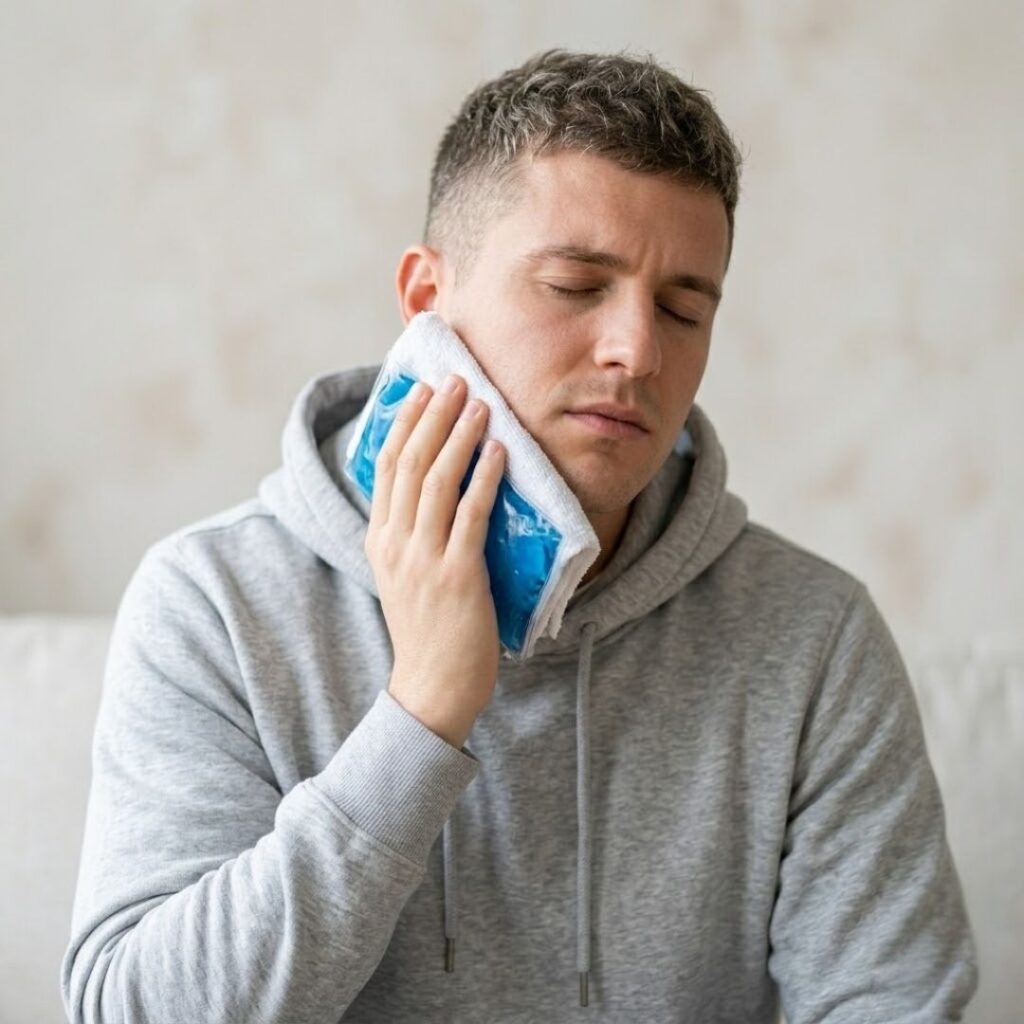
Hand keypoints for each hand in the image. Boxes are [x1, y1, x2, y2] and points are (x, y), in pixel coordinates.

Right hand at [364, 372, 505, 748]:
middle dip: (432, 415)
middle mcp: (395, 542)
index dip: (404, 423)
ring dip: (459, 436)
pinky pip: (471, 514)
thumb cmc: (428, 632)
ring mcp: (424, 558)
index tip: (421, 389)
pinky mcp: (457, 575)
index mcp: (380, 539)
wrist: (432, 688)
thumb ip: (411, 534)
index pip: (386, 466)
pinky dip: (484, 477)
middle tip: (454, 380)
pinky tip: (498, 451)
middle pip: (410, 462)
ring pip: (437, 480)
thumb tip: (435, 490)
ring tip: (479, 402)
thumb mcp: (405, 575)